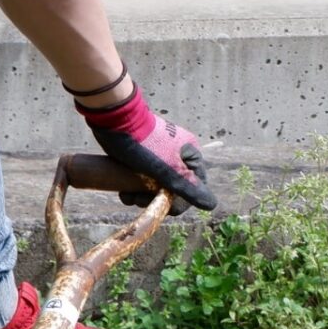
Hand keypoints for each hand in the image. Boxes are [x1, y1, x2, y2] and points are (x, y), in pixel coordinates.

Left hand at [78, 86, 216, 214]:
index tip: (162, 207)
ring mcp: (157, 158)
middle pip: (171, 190)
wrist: (114, 121)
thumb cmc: (144, 144)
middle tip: (138, 199)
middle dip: (154, 199)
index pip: (193, 188)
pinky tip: (122, 192)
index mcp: (189, 156)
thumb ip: (188, 187)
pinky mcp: (139, 160)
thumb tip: (212, 205)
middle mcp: (176, 157)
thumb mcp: (167, 169)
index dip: (179, 202)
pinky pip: (140, 181)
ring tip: (127, 195)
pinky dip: (132, 189)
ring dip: (140, 197)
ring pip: (153, 187)